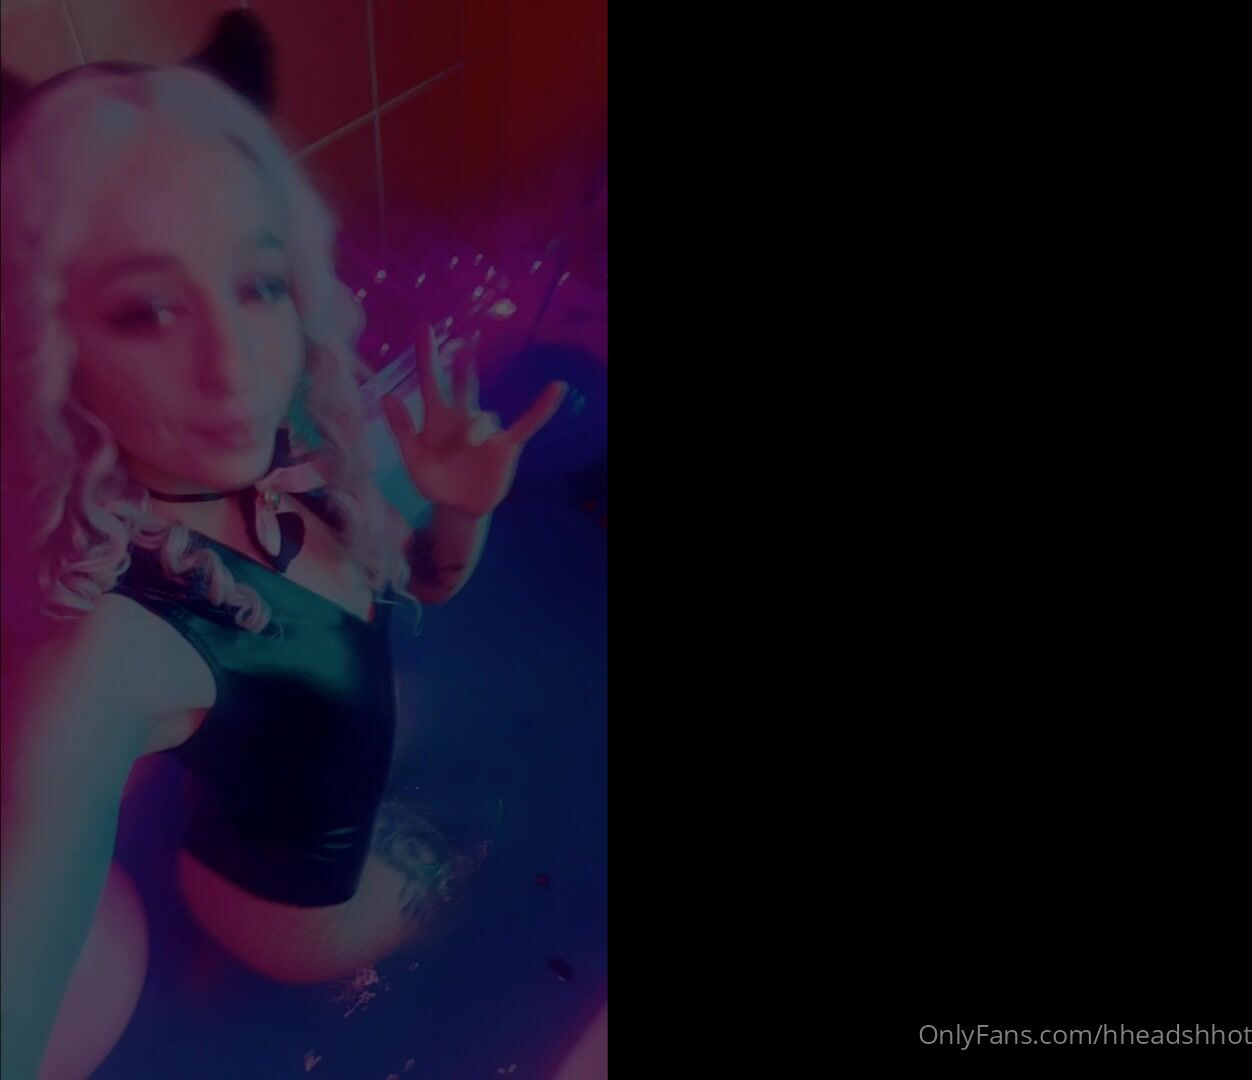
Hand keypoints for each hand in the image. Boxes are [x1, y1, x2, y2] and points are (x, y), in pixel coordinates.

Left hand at [382, 327, 566, 517]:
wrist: (458, 508)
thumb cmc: (435, 482)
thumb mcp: (412, 459)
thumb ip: (401, 429)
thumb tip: (386, 396)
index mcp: (436, 419)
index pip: (430, 382)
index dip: (427, 356)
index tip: (424, 329)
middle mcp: (462, 418)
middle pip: (463, 384)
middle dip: (464, 365)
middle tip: (466, 342)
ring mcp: (485, 431)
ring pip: (483, 417)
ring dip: (474, 431)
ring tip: (469, 449)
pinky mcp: (506, 445)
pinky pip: (526, 423)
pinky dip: (542, 408)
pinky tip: (557, 388)